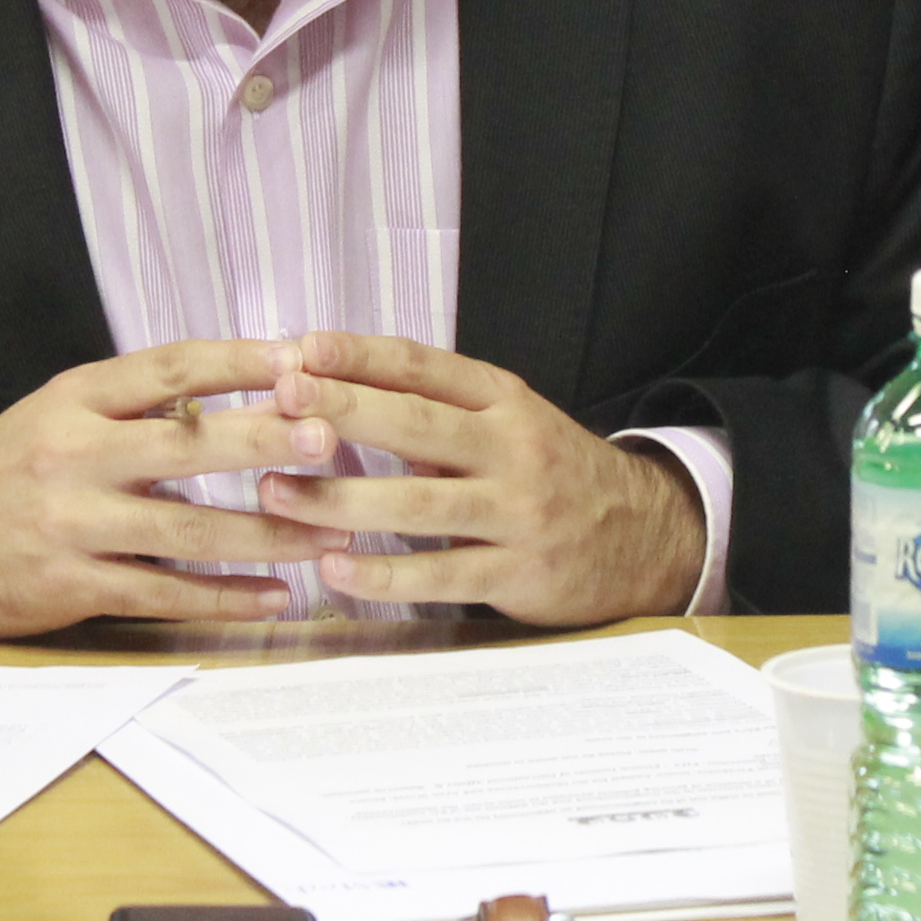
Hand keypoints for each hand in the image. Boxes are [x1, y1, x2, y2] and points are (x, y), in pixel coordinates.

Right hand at [0, 338, 337, 638]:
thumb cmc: (2, 473)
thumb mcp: (54, 415)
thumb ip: (131, 406)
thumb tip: (232, 392)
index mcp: (74, 401)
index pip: (169, 367)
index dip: (238, 360)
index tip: (300, 355)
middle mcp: (74, 456)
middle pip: (187, 445)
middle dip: (266, 440)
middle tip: (333, 437)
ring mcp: (72, 525)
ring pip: (188, 530)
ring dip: (267, 533)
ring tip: (333, 532)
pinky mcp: (71, 586)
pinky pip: (163, 594)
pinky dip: (224, 598)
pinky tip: (276, 597)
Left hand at [254, 331, 706, 626]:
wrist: (645, 536)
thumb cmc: (550, 473)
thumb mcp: (506, 421)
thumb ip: (433, 408)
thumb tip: (329, 387)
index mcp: (503, 400)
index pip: (424, 366)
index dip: (361, 354)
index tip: (301, 346)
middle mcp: (512, 448)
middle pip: (418, 424)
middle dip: (342, 409)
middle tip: (278, 400)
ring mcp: (517, 513)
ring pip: (418, 504)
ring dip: (340, 498)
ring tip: (275, 492)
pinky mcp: (518, 574)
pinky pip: (440, 575)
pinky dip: (383, 574)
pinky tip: (332, 568)